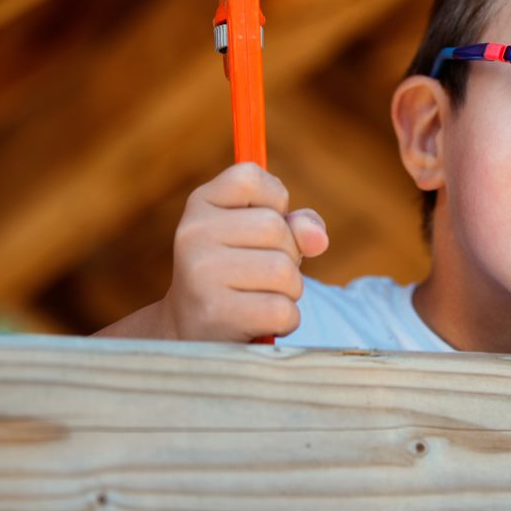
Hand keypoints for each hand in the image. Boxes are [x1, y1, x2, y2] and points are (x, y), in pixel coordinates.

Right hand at [160, 162, 328, 341]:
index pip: (251, 177)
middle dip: (287, 255)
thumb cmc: (237, 275)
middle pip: (276, 228)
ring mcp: (200, 274)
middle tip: (261, 274)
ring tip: (260, 298)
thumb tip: (317, 238)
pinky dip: (285, 319)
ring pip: (283, 271)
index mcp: (200, 203)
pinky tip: (260, 322)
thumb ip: (296, 225)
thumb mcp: (261, 237)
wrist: (193, 333)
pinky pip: (281, 309)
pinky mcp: (215, 314)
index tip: (260, 225)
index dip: (274, 201)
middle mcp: (193, 233)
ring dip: (288, 291)